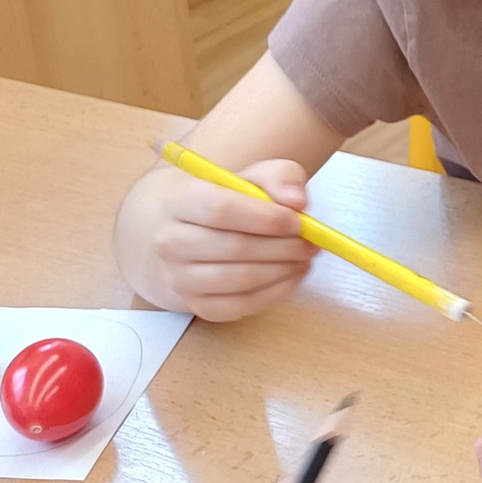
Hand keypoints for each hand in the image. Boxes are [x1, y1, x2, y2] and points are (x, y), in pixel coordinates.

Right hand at [120, 158, 315, 321]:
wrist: (184, 234)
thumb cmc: (225, 202)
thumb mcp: (251, 177)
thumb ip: (279, 177)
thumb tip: (297, 200)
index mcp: (179, 201)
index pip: (220, 210)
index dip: (265, 218)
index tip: (297, 221)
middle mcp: (170, 242)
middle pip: (233, 247)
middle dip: (282, 247)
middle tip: (311, 243)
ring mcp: (180, 278)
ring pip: (240, 279)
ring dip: (283, 270)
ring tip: (304, 258)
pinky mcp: (197, 305)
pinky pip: (242, 305)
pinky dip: (276, 292)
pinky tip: (292, 275)